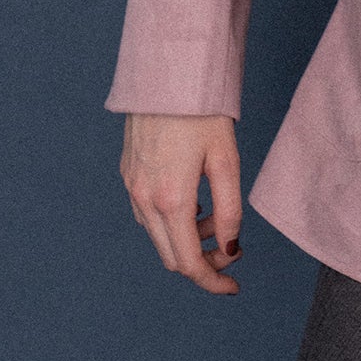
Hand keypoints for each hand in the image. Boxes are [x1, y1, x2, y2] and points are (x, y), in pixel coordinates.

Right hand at [120, 113, 243, 294]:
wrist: (166, 73)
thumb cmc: (202, 111)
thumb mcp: (227, 160)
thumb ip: (230, 209)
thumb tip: (231, 248)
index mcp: (171, 200)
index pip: (188, 262)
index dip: (212, 281)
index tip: (233, 287)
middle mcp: (144, 199)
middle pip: (171, 256)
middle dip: (204, 260)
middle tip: (232, 247)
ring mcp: (131, 187)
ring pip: (158, 237)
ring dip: (188, 239)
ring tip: (216, 215)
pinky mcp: (128, 173)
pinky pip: (147, 214)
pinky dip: (171, 221)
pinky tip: (193, 201)